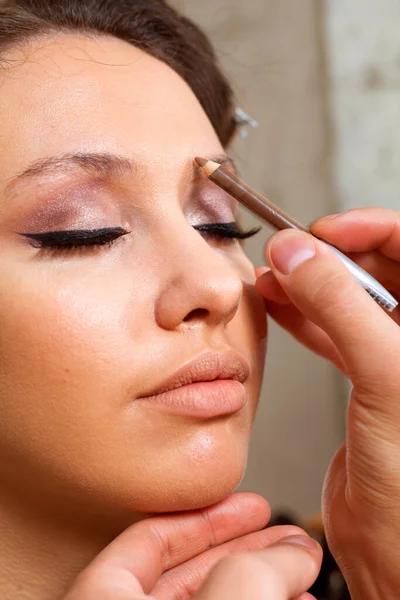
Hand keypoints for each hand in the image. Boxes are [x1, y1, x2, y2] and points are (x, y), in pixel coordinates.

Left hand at [63, 493, 320, 599]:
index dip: (208, 514)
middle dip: (246, 546)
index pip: (152, 535)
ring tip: (299, 569)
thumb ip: (244, 575)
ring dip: (260, 582)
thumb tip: (289, 552)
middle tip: (285, 535)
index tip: (248, 505)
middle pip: (187, 568)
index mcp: (102, 599)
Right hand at [255, 207, 399, 598]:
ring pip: (351, 302)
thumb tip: (300, 256)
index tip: (326, 230)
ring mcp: (395, 360)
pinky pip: (333, 333)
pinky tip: (278, 305)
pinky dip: (303, 316)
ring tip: (274, 275)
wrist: (394, 552)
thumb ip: (341, 309)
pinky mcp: (367, 383)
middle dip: (332, 257)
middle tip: (291, 253)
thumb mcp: (386, 378)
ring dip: (310, 285)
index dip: (373, 231)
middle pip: (380, 271)